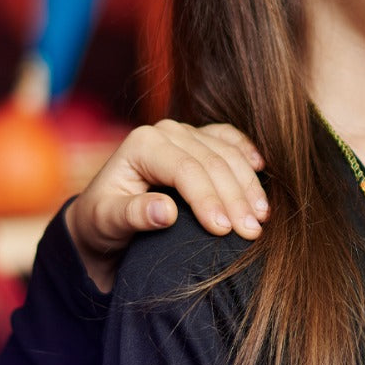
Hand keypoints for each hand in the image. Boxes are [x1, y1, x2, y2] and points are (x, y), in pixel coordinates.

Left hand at [65, 121, 266, 291]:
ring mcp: (186, 133)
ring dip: (248, 186)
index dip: (208, 199)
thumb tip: (168, 212)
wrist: (103, 216)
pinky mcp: (199, 140)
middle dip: (235, 198)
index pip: (186, 170)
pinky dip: (248, 155)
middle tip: (252, 233)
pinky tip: (262, 171)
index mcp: (143, 143)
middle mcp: (166, 131)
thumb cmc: (102, 221)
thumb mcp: (106, 221)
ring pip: (228, 154)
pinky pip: (231, 140)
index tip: (223, 231)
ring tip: (261, 218)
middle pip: (212, 162)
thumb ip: (132, 215)